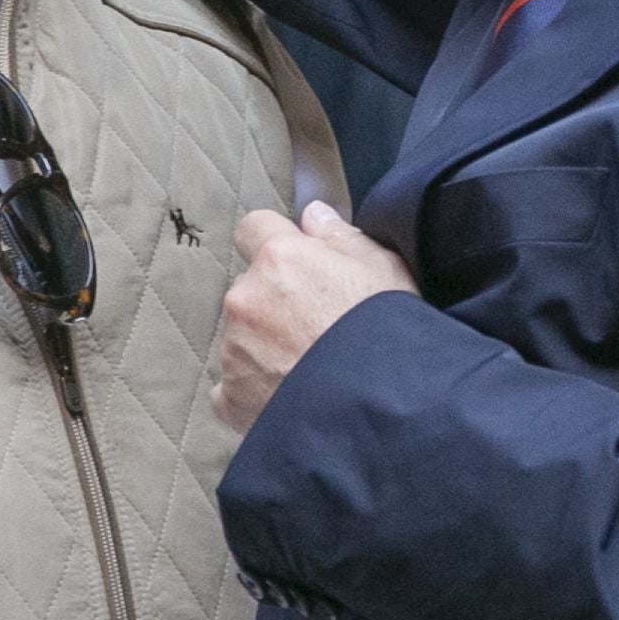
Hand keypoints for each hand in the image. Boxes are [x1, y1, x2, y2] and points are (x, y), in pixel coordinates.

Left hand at [216, 202, 417, 430]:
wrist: (378, 405)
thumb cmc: (387, 333)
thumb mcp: (383, 268)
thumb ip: (341, 236)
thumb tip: (313, 214)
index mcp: (280, 259)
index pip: (254, 228)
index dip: (274, 242)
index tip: (295, 261)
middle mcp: (247, 299)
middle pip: (249, 288)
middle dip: (274, 301)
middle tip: (315, 326)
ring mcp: (234, 350)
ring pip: (241, 337)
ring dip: (265, 346)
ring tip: (310, 368)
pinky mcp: (231, 396)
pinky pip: (232, 388)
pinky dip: (253, 391)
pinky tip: (289, 398)